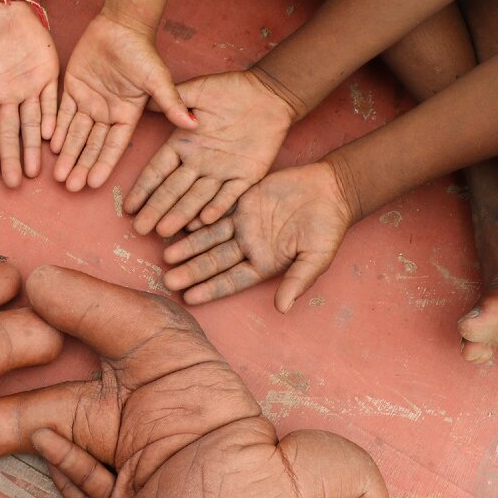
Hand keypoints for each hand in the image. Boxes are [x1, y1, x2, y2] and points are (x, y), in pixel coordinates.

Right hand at [0, 266, 388, 497]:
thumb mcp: (301, 486)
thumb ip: (346, 474)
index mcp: (195, 387)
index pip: (140, 326)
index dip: (91, 300)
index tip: (40, 283)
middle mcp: (155, 409)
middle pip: (86, 369)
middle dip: (37, 351)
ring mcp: (122, 447)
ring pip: (58, 418)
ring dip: (14, 418)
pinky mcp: (97, 483)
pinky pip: (58, 456)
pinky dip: (29, 449)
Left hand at [52, 13, 194, 191]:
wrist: (120, 24)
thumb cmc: (142, 51)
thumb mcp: (157, 79)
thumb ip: (170, 104)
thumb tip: (193, 126)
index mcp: (127, 115)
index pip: (113, 146)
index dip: (103, 165)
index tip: (93, 184)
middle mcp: (107, 113)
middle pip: (91, 145)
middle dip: (80, 165)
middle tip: (68, 186)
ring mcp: (89, 102)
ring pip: (75, 133)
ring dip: (67, 153)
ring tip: (57, 175)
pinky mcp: (72, 89)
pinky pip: (62, 113)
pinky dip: (56, 128)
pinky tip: (49, 144)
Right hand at [124, 70, 296, 236]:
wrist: (269, 95)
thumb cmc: (231, 89)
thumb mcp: (198, 89)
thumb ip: (173, 98)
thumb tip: (144, 100)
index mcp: (183, 145)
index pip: (158, 171)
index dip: (143, 189)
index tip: (129, 207)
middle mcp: (198, 163)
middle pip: (173, 190)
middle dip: (157, 210)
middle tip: (141, 229)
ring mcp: (222, 172)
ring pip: (197, 197)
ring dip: (182, 214)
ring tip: (165, 231)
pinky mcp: (246, 175)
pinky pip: (231, 194)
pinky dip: (219, 207)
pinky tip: (205, 220)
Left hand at [162, 161, 354, 310]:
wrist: (331, 189)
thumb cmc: (328, 227)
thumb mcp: (316, 258)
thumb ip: (297, 281)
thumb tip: (282, 309)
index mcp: (264, 264)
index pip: (231, 280)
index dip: (210, 289)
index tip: (188, 298)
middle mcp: (248, 246)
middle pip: (214, 261)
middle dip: (191, 271)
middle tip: (167, 280)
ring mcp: (243, 224)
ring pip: (209, 238)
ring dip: (188, 246)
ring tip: (166, 255)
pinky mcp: (240, 201)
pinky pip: (215, 211)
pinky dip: (198, 218)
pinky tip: (179, 224)